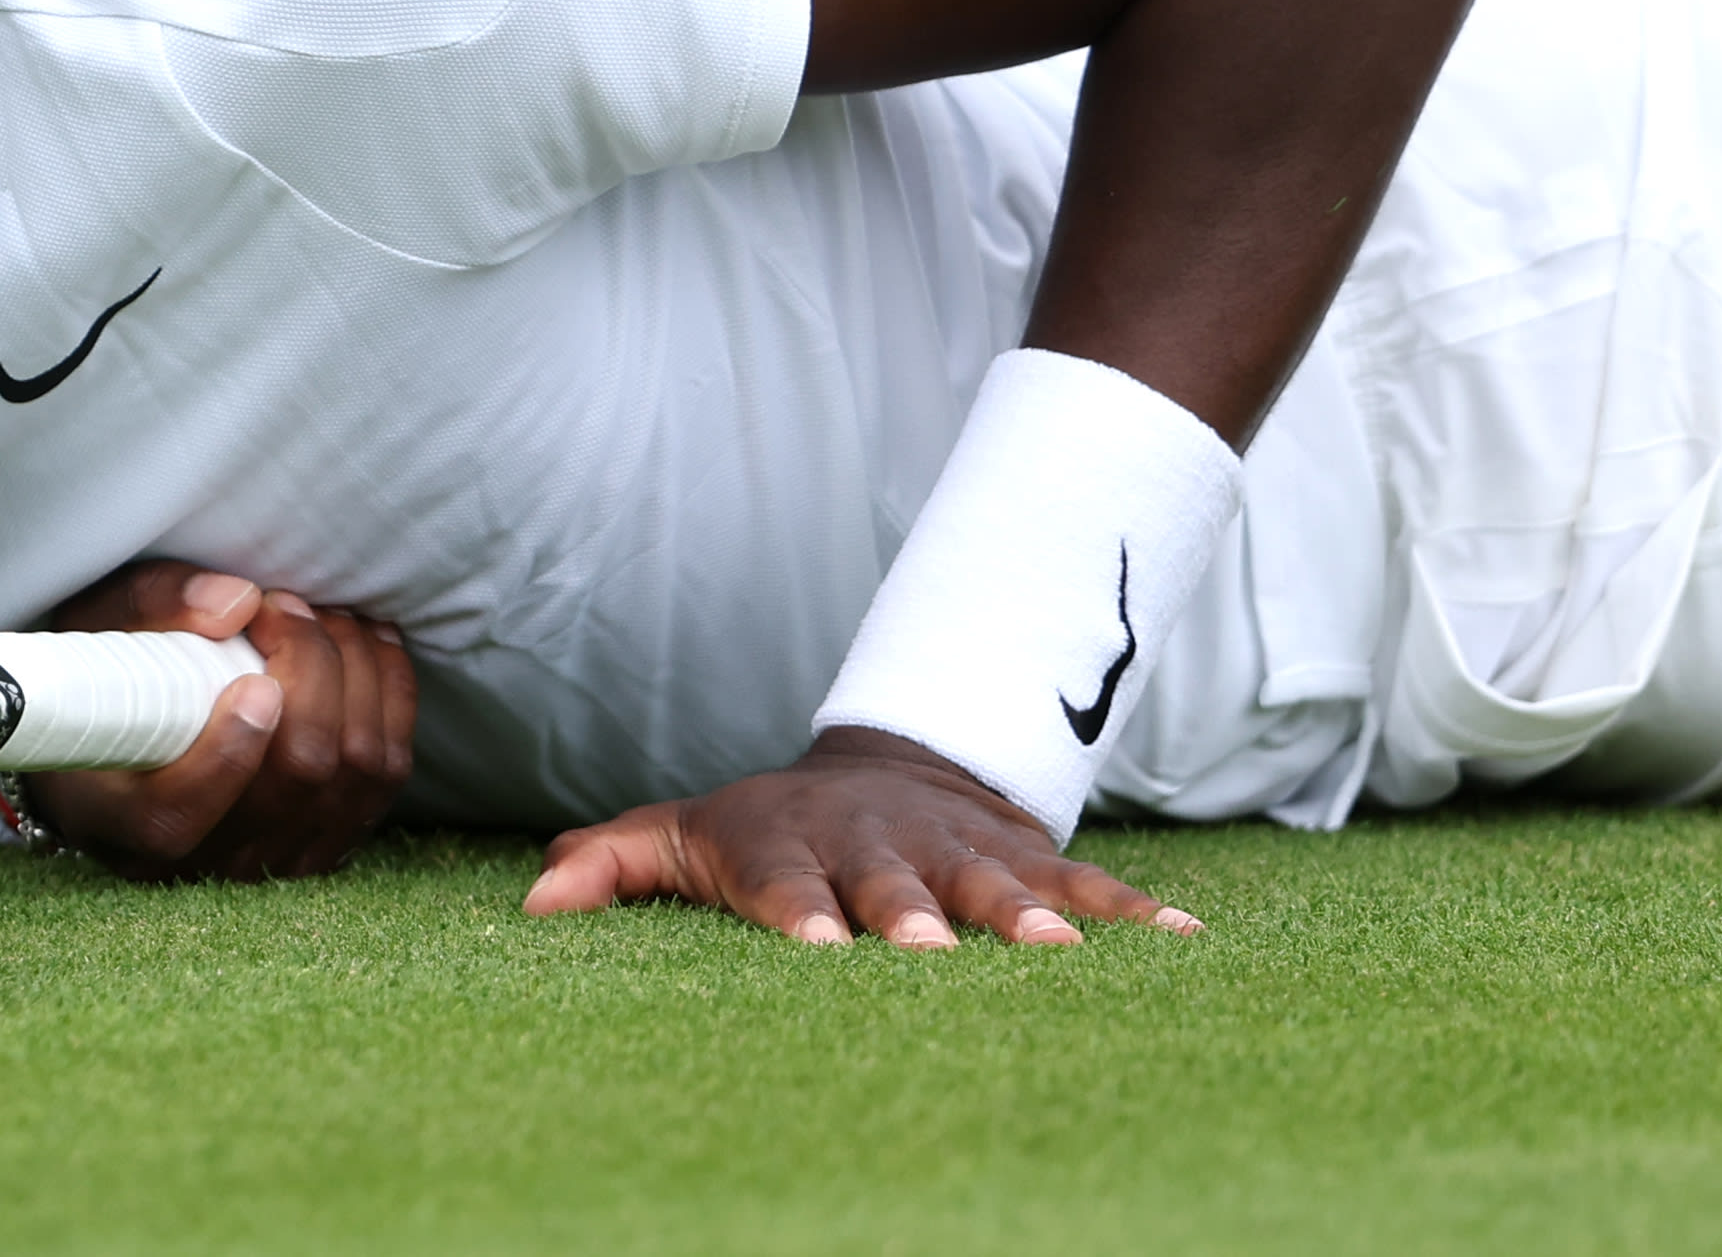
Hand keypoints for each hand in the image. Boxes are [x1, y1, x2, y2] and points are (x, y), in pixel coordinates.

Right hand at [22, 557, 416, 880]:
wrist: (127, 730)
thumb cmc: (106, 676)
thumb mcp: (99, 626)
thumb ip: (153, 606)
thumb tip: (237, 604)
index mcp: (120, 821)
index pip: (178, 816)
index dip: (229, 752)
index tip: (252, 680)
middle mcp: (200, 860)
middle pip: (295, 778)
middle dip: (310, 671)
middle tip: (282, 606)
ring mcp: (274, 860)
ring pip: (354, 775)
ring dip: (356, 675)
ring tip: (322, 616)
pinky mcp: (328, 839)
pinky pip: (385, 776)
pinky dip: (389, 698)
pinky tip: (366, 644)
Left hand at [522, 728, 1203, 946]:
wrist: (880, 769)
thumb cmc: (761, 830)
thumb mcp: (682, 834)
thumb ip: (613, 862)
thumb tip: (532, 903)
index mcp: (787, 845)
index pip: (782, 880)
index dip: (796, 911)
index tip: (816, 951)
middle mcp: (878, 844)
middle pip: (896, 883)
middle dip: (915, 916)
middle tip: (931, 954)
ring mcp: (959, 849)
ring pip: (997, 880)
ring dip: (1029, 914)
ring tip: (1064, 952)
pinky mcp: (1027, 856)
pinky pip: (1087, 878)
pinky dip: (1137, 909)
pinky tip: (1190, 941)